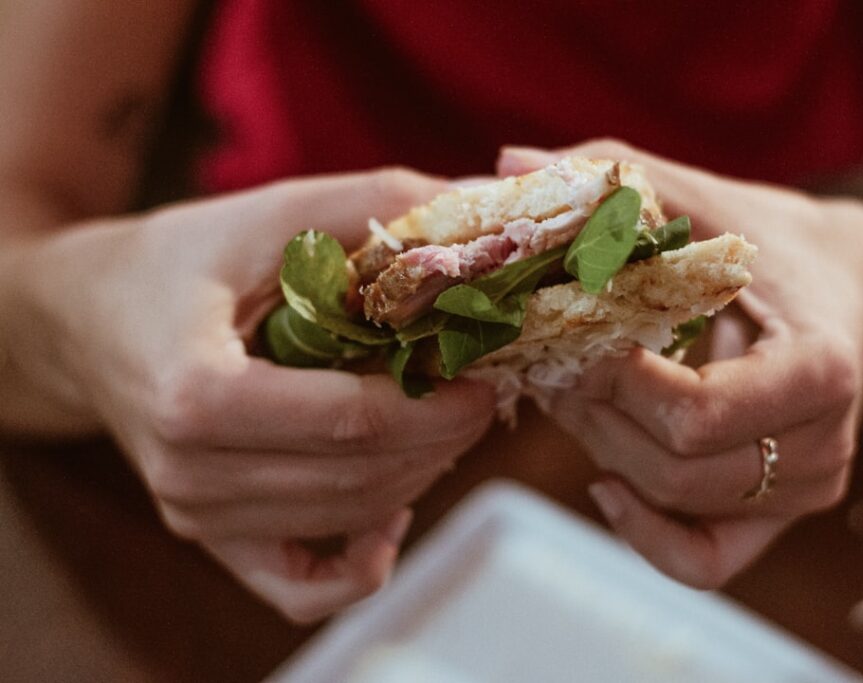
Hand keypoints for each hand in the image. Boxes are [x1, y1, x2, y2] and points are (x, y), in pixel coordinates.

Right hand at [12, 169, 495, 621]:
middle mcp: (191, 474)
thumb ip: (375, 207)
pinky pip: (302, 587)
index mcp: (196, 394)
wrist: (91, 321)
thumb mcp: (268, 215)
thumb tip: (485, 206)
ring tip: (443, 420)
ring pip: (348, 519)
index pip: (352, 425)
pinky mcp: (210, 537)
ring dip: (417, 475)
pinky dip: (362, 560)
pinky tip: (392, 512)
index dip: (437, 406)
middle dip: (442, 438)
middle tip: (481, 390)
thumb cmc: (178, 262)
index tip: (486, 375)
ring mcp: (198, 516)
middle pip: (359, 479)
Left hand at [498, 140, 862, 587]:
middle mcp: (823, 441)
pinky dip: (644, 534)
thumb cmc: (769, 240)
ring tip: (572, 393)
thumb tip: (507, 165)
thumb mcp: (703, 197)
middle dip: (594, 415)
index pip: (696, 414)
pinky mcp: (781, 514)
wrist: (845, 293)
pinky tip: (605, 482)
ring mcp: (807, 488)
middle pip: (674, 468)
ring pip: (674, 504)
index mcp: (819, 365)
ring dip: (604, 450)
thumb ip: (613, 178)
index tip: (572, 336)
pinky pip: (704, 560)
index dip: (615, 384)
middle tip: (548, 362)